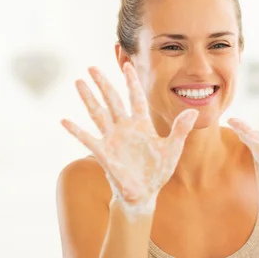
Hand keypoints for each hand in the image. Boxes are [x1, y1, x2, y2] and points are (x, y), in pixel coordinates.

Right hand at [61, 63, 197, 219]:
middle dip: (103, 84)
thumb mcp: (172, 148)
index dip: (132, 82)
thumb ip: (180, 129)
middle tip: (92, 67)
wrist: (145, 192)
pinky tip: (65, 121)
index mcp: (142, 124)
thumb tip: (193, 111)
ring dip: (88, 98)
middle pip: (112, 100)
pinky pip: (88, 139)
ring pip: (98, 114)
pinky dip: (76, 131)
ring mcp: (112, 139)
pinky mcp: (104, 153)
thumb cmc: (158, 170)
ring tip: (78, 82)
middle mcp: (125, 128)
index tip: (128, 65)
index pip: (136, 98)